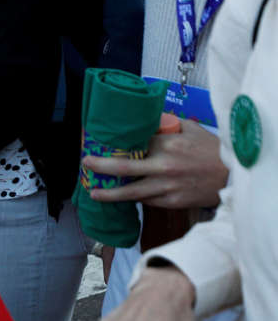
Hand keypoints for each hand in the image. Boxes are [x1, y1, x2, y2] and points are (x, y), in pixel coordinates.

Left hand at [85, 120, 225, 208]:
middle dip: (102, 167)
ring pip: (132, 192)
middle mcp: (165, 166)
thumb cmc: (210, 149)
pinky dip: (134, 198)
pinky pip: (147, 201)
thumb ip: (165, 124)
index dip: (115, 147)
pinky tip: (122, 197)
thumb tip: (142, 119)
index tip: (98, 146)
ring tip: (95, 192)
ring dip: (111, 193)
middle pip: (125, 168)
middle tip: (86, 165)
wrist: (233, 175)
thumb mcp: (188, 128)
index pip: (134, 145)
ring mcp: (168, 186)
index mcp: (167, 144)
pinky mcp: (173, 201)